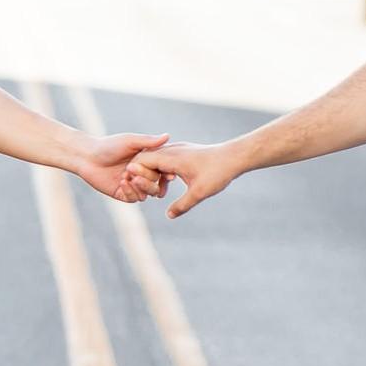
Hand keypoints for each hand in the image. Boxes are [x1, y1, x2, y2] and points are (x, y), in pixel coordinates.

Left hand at [76, 131, 169, 202]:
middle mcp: (142, 175)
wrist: (88, 156)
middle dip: (148, 179)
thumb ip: (148, 141)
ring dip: (141, 187)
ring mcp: (133, 185)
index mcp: (148, 162)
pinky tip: (122, 182)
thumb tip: (167, 136)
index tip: (168, 176)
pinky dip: (130, 191)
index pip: (163, 171)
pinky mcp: (123, 194)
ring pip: (147, 193)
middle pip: (156, 184)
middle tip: (135, 172)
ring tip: (130, 178)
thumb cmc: (109, 145)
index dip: (166, 174)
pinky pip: (134, 198)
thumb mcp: (130, 141)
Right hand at [125, 141, 241, 217]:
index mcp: (172, 157)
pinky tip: (167, 184)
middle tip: (137, 189)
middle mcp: (173, 150)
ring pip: (156, 158)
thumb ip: (182, 205)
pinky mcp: (185, 152)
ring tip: (153, 190)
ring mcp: (178, 149)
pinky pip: (166, 159)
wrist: (234, 157)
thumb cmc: (217, 172)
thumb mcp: (199, 193)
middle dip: (140, 174)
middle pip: (146, 158)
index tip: (130, 186)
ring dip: (152, 172)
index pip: (142, 160)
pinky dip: (162, 170)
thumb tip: (169, 216)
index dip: (134, 173)